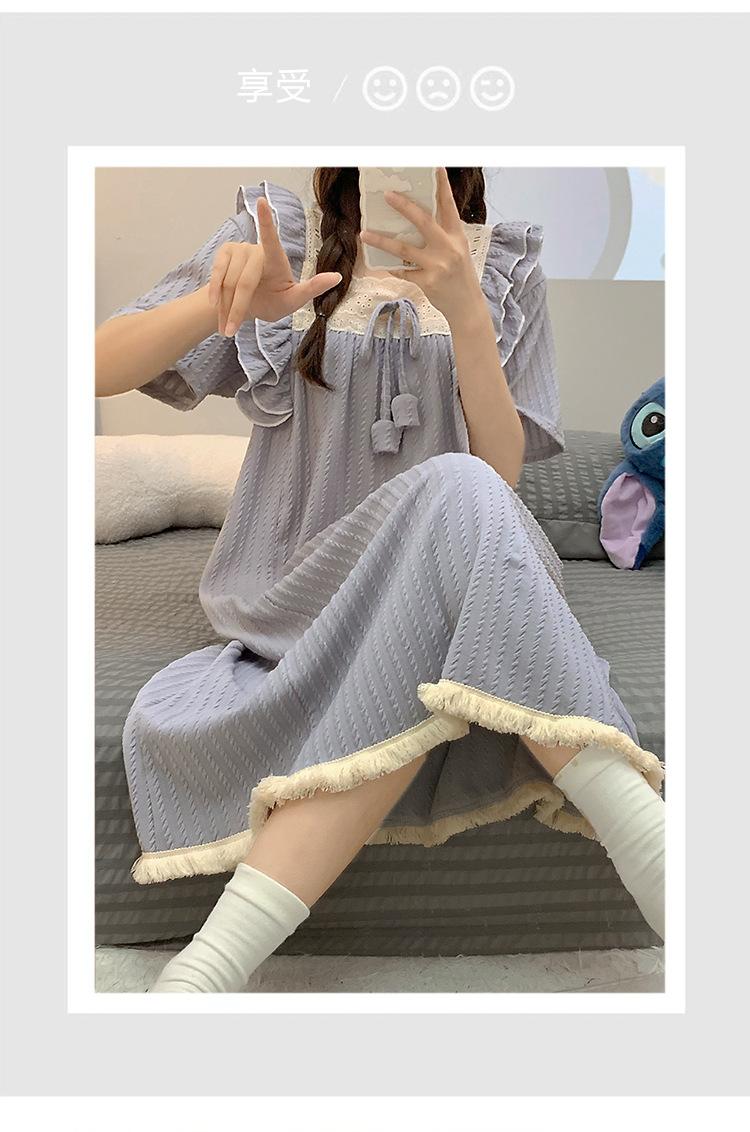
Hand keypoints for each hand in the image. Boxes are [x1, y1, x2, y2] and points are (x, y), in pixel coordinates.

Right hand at [208, 196, 341, 334]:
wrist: (244, 308)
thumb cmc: (273, 303)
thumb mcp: (293, 301)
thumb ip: (312, 289)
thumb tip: (338, 276)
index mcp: (276, 260)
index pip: (271, 240)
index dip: (265, 221)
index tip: (262, 201)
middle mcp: (257, 250)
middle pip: (245, 282)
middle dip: (238, 308)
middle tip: (232, 330)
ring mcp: (239, 250)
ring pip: (228, 281)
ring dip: (226, 306)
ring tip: (229, 321)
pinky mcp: (224, 253)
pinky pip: (216, 274)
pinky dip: (215, 293)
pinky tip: (216, 305)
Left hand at [359, 167, 483, 325]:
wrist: (467, 306)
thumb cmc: (461, 276)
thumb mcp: (459, 250)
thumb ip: (443, 235)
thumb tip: (418, 218)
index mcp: (456, 236)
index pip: (449, 206)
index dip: (442, 186)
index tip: (435, 168)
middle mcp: (448, 248)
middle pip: (423, 221)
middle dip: (403, 206)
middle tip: (386, 194)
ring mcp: (437, 265)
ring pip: (403, 249)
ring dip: (381, 241)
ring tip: (364, 233)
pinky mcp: (427, 282)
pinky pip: (403, 271)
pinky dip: (392, 268)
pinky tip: (382, 265)